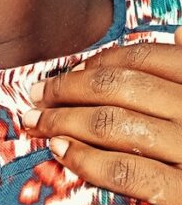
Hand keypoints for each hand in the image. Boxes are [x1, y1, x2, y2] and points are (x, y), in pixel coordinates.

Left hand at [22, 28, 181, 204]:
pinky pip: (128, 170)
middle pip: (118, 88)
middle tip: (37, 95)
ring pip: (113, 124)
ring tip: (38, 123)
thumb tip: (180, 34)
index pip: (143, 59)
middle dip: (67, 89)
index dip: (96, 63)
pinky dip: (87, 160)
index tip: (68, 71)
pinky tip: (62, 153)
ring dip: (64, 121)